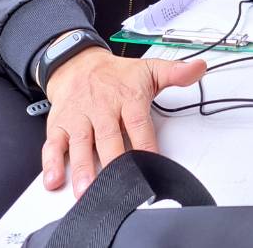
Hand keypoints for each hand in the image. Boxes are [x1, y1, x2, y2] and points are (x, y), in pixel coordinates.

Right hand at [42, 49, 205, 197]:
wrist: (77, 63)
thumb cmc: (116, 75)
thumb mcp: (148, 69)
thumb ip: (175, 73)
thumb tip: (200, 67)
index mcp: (127, 97)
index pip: (138, 124)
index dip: (146, 145)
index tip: (153, 164)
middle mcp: (102, 108)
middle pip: (109, 138)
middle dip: (112, 163)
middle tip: (118, 185)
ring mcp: (79, 118)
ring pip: (81, 144)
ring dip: (83, 168)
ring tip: (87, 190)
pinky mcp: (59, 125)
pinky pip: (53, 145)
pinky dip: (51, 163)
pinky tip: (53, 180)